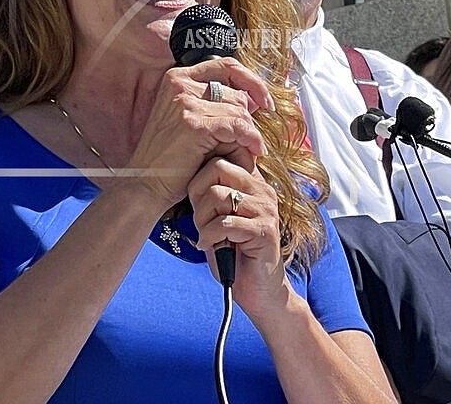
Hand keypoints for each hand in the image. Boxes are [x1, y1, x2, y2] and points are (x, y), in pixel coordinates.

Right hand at [125, 58, 273, 208]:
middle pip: (236, 92)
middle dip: (248, 117)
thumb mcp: (190, 119)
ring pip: (239, 110)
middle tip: (248, 139)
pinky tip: (253, 151)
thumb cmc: (171, 156)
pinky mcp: (194, 123)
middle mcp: (179, 83)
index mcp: (177, 77)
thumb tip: (253, 98)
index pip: (227, 65)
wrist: (147, 184)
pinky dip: (251, 139)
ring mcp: (185, 101)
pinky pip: (238, 126)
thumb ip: (217, 103)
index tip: (264, 100)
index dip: (251, 81)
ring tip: (246, 150)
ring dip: (249, 133)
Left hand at [188, 158, 291, 315]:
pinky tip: (209, 246)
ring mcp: (266, 210)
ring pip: (218, 195)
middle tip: (200, 220)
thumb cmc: (233, 253)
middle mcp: (262, 190)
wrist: (258, 291)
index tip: (198, 205)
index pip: (218, 159)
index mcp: (251, 183)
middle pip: (217, 168)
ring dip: (203, 220)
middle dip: (198, 196)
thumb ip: (209, 196)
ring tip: (207, 235)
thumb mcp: (217, 218)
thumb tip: (185, 176)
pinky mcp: (265, 231)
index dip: (198, 180)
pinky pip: (225, 223)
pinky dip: (210, 236)